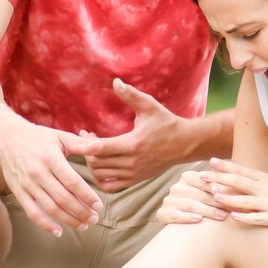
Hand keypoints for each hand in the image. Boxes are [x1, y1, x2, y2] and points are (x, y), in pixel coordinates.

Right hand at [0, 118, 101, 235]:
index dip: (87, 196)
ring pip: (50, 208)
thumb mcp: (59, 136)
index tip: (98, 206)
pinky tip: (58, 231)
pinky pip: (32, 212)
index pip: (72, 182)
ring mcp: (27, 184)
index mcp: (51, 158)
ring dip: (68, 220)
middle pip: (63, 198)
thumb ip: (80, 144)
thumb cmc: (37, 137)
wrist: (6, 138)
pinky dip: (45, 224)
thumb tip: (99, 146)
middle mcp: (38, 173)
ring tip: (83, 225)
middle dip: (81, 211)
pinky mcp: (18, 192)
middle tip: (94, 218)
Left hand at [72, 79, 188, 191]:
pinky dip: (100, 178)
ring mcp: (133, 174)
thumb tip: (115, 82)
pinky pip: (110, 185)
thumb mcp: (149, 106)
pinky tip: (101, 165)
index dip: (86, 142)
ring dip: (92, 163)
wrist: (184, 144)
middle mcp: (132, 162)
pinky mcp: (135, 180)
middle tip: (87, 138)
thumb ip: (131, 95)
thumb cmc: (166, 123)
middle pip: (96, 162)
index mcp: (132, 144)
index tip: (83, 132)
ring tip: (93, 150)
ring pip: (100, 174)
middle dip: (87, 150)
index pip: (100, 148)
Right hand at [156, 169, 228, 224]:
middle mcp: (176, 187)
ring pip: (189, 204)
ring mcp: (168, 200)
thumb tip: (237, 184)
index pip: (203, 181)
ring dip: (206, 210)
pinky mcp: (162, 213)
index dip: (217, 188)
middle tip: (231, 209)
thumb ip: (219, 187)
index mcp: (187, 177)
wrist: (183, 228)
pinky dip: (186, 217)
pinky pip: (174, 215)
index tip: (231, 195)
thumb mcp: (210, 194)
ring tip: (221, 216)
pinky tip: (198, 220)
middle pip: (198, 194)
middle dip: (216, 202)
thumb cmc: (204, 207)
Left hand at [202, 158, 267, 231]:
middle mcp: (265, 189)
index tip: (210, 161)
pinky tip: (233, 218)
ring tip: (214, 195)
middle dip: (219, 178)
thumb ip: (254, 183)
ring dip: (229, 197)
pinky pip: (257, 218)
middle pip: (239, 182)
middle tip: (202, 177)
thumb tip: (234, 180)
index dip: (225, 166)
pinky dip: (245, 217)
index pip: (241, 170)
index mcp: (264, 179)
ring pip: (246, 200)